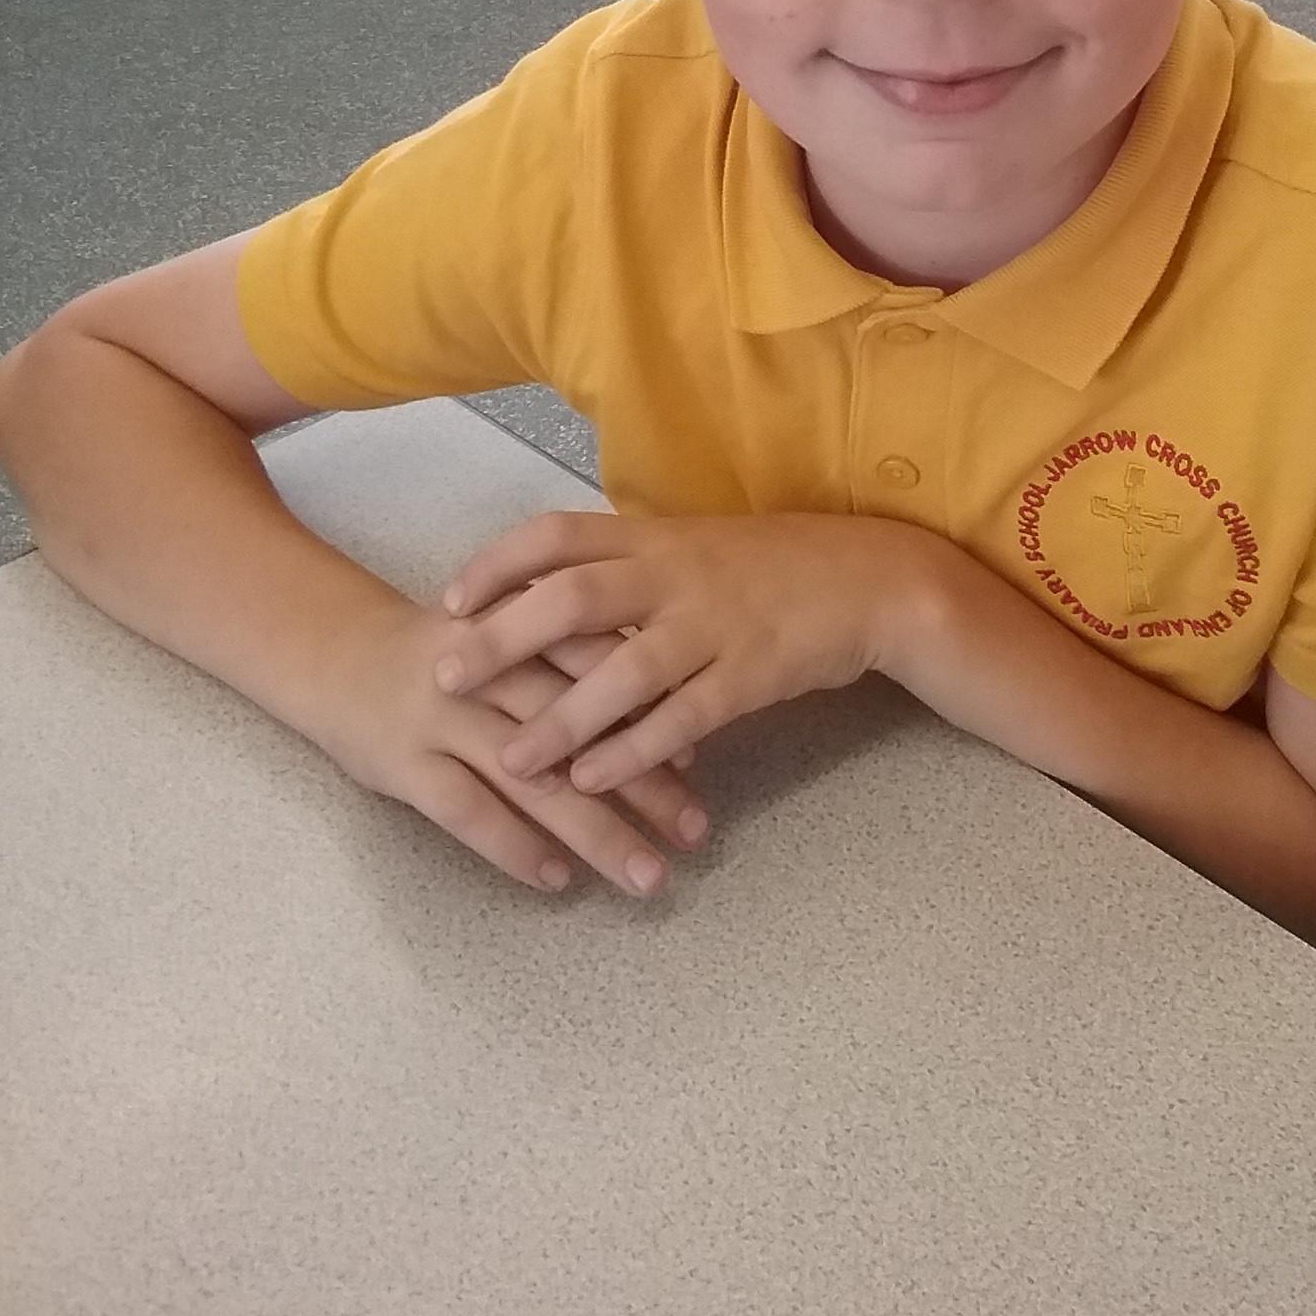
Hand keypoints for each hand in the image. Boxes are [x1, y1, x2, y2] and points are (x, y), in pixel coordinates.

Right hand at [311, 588, 709, 897]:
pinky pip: (466, 810)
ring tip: (646, 875)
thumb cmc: (448, 648)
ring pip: (532, 779)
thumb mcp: (510, 629)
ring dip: (596, 831)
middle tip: (696, 833)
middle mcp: (489, 670)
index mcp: (522, 627)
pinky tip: (557, 880)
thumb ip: (570, 656)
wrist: (335, 649)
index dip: (650, 712)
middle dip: (643, 785)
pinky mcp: (402, 763)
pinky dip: (513, 846)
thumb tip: (660, 712)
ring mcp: (443, 717)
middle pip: (580, 729)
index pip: (601, 666)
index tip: (697, 763)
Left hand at [432, 510, 940, 794]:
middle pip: (572, 599)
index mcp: (656, 536)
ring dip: (561, 720)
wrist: (869, 579)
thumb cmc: (772, 565)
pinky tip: (591, 780)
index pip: (558, 534)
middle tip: (445, 677)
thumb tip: (547, 588)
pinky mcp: (751, 675)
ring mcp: (714, 624)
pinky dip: (632, 751)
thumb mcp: (695, 546)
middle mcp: (676, 574)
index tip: (449, 598)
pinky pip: (681, 717)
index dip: (498, 564)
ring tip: (511, 761)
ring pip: (623, 672)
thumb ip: (628, 565)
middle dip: (502, 639)